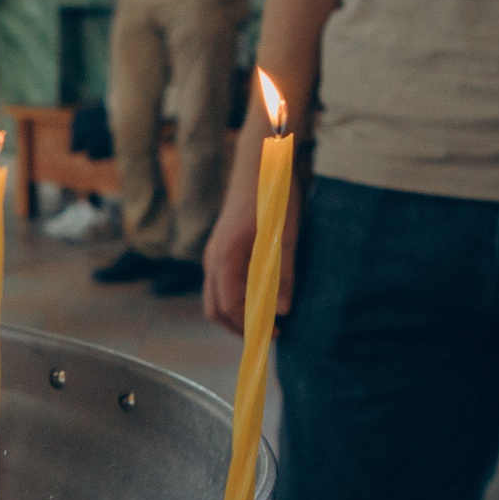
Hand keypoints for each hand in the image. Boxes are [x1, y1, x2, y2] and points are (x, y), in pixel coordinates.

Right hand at [202, 151, 301, 333]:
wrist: (261, 166)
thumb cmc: (273, 199)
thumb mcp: (285, 239)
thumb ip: (282, 276)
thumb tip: (282, 311)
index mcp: (226, 257)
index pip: (228, 305)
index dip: (249, 325)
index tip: (275, 333)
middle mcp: (213, 259)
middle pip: (215, 308)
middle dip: (239, 326)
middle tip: (270, 332)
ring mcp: (215, 254)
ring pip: (216, 298)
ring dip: (238, 313)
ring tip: (269, 316)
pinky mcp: (221, 250)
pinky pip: (222, 284)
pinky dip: (237, 299)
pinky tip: (262, 295)